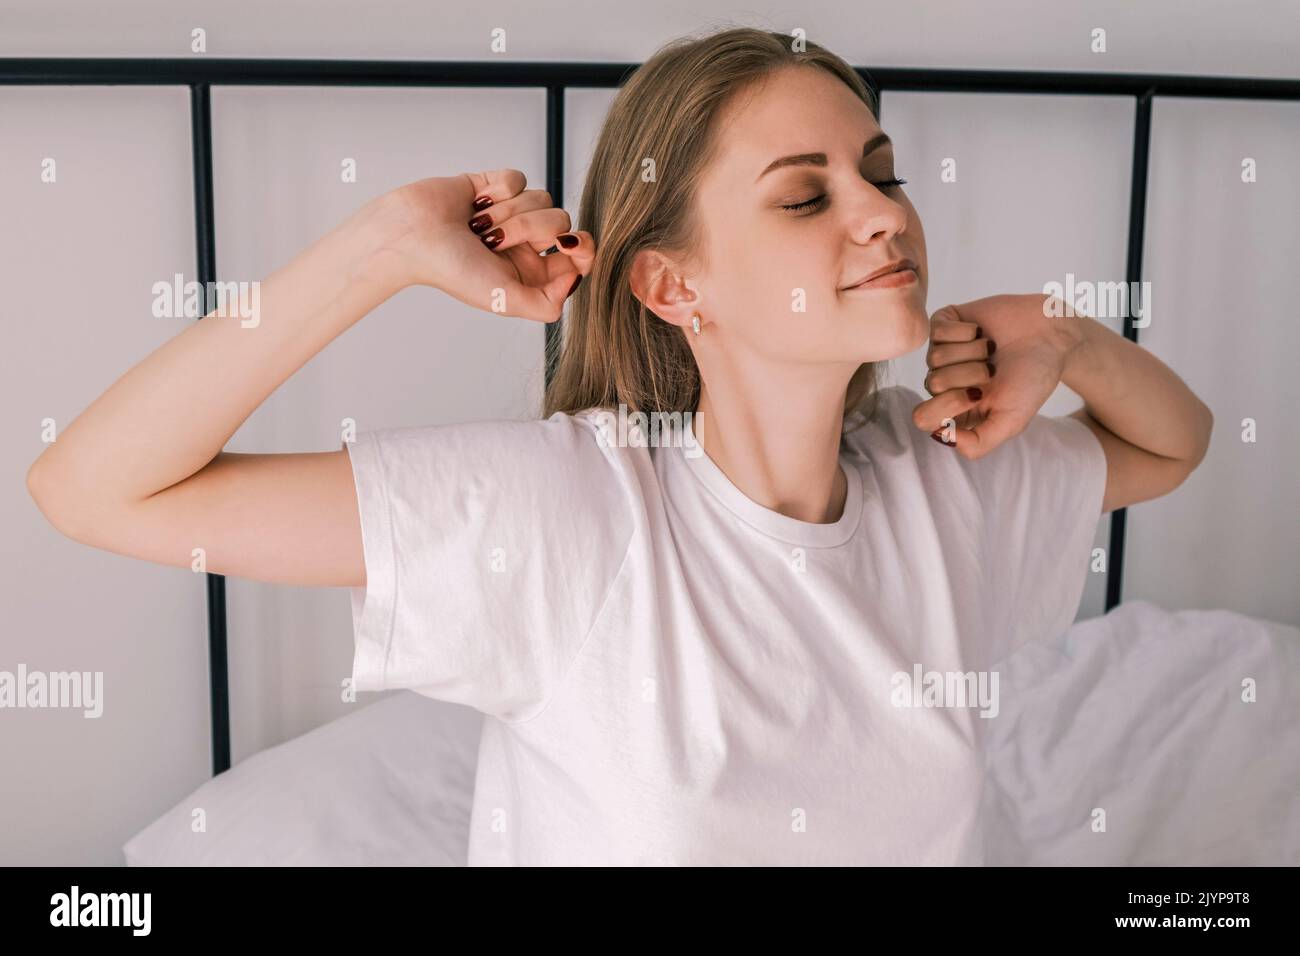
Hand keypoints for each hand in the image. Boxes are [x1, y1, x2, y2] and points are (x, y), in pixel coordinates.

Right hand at [369, 169, 594, 322]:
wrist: (409, 236)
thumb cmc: (450, 270)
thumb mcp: (505, 300)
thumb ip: (547, 303)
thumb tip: (575, 277)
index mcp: (531, 272)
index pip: (578, 256)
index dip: (582, 247)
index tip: (566, 245)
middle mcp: (525, 244)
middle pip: (559, 222)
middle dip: (526, 228)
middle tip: (493, 241)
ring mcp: (511, 213)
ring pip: (542, 197)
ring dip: (506, 211)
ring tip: (477, 226)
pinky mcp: (495, 185)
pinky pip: (519, 177)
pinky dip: (496, 190)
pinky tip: (474, 203)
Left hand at [912, 293, 1082, 458]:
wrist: (1053, 337)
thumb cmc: (1032, 380)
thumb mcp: (1012, 422)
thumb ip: (978, 443)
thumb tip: (941, 437)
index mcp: (955, 409)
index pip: (924, 418)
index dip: (949, 405)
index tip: (979, 395)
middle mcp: (944, 383)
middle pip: (931, 385)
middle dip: (969, 375)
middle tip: (993, 371)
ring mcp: (942, 353)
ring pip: (935, 358)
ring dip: (972, 353)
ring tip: (992, 351)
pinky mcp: (945, 325)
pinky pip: (937, 331)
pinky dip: (966, 332)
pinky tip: (982, 332)